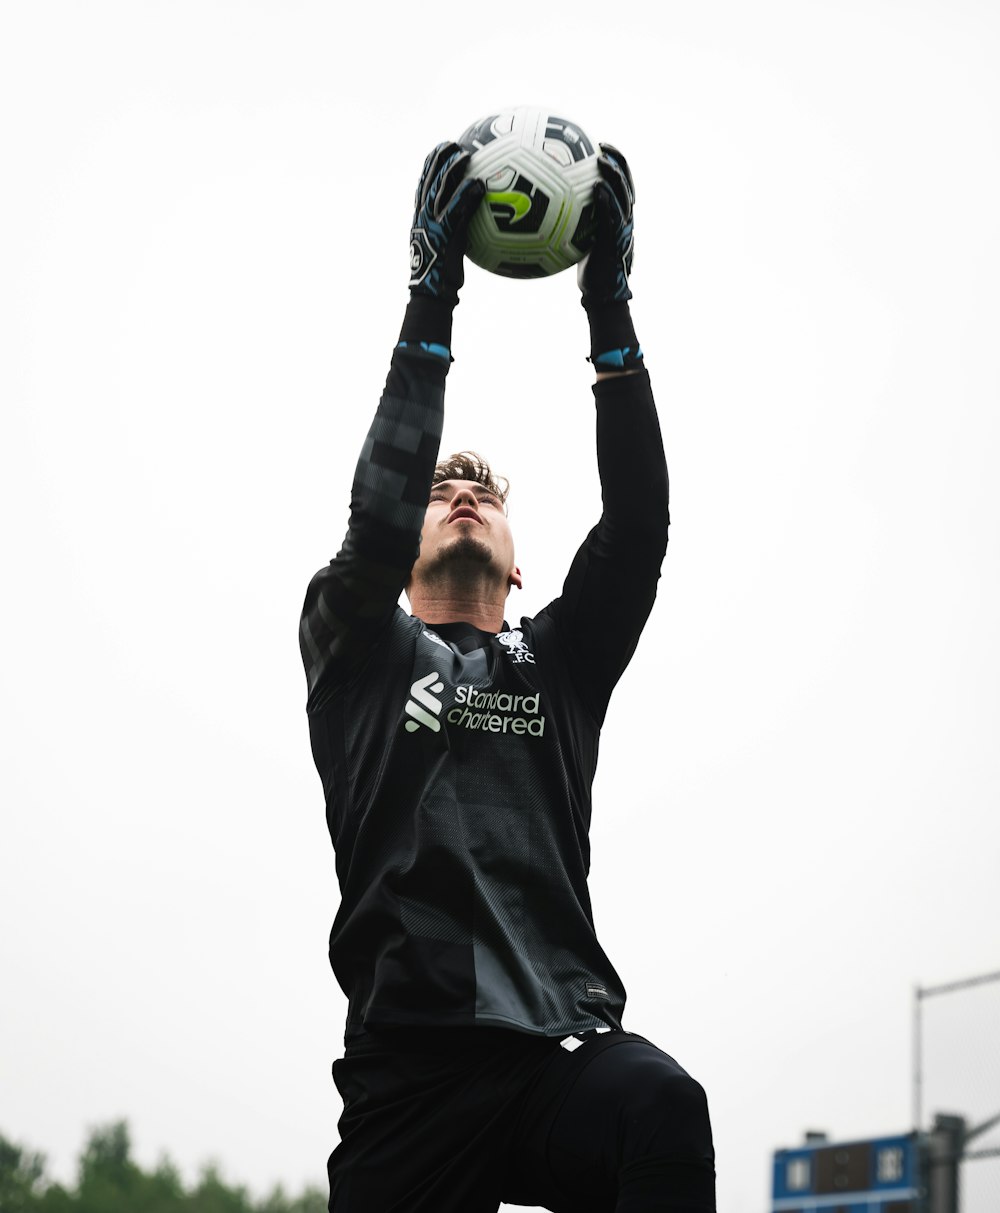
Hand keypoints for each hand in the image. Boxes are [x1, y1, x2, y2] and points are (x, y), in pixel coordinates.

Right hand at [408, 142, 484, 304]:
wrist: (431, 292)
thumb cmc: (442, 275)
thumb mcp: (446, 248)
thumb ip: (455, 230)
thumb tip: (473, 222)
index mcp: (420, 217)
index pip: (422, 184)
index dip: (430, 164)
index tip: (440, 148)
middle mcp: (422, 216)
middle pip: (428, 179)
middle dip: (439, 158)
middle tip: (452, 143)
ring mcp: (431, 223)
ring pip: (439, 189)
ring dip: (452, 169)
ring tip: (466, 154)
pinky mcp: (443, 233)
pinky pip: (456, 209)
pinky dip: (467, 195)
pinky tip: (479, 184)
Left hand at [578, 144, 634, 307]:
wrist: (603, 292)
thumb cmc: (590, 268)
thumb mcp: (584, 239)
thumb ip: (578, 220)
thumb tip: (550, 207)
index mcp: (620, 214)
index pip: (623, 182)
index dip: (616, 161)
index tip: (600, 145)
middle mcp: (625, 218)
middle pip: (627, 182)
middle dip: (617, 161)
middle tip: (601, 145)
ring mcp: (623, 229)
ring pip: (624, 195)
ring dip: (614, 176)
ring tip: (601, 160)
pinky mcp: (616, 241)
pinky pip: (612, 217)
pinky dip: (606, 200)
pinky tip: (596, 188)